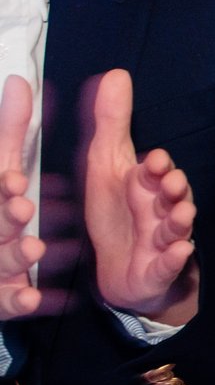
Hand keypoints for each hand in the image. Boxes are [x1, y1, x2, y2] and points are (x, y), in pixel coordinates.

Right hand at [0, 77, 69, 320]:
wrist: (1, 250)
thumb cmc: (1, 208)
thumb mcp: (2, 167)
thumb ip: (12, 129)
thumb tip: (21, 81)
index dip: (2, 187)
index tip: (17, 181)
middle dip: (3, 218)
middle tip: (24, 209)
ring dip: (12, 256)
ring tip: (33, 247)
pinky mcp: (1, 298)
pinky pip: (11, 303)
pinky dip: (25, 301)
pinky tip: (42, 300)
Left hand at [80, 71, 197, 322]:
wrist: (119, 269)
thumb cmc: (116, 213)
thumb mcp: (106, 165)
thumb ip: (112, 122)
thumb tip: (117, 73)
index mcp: (147, 185)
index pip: (158, 171)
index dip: (157, 166)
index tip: (153, 160)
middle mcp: (161, 210)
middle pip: (176, 197)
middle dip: (176, 191)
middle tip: (171, 186)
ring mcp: (164, 240)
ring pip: (177, 229)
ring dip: (180, 222)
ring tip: (178, 218)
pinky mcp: (159, 269)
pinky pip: (170, 265)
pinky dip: (175, 259)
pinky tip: (178, 252)